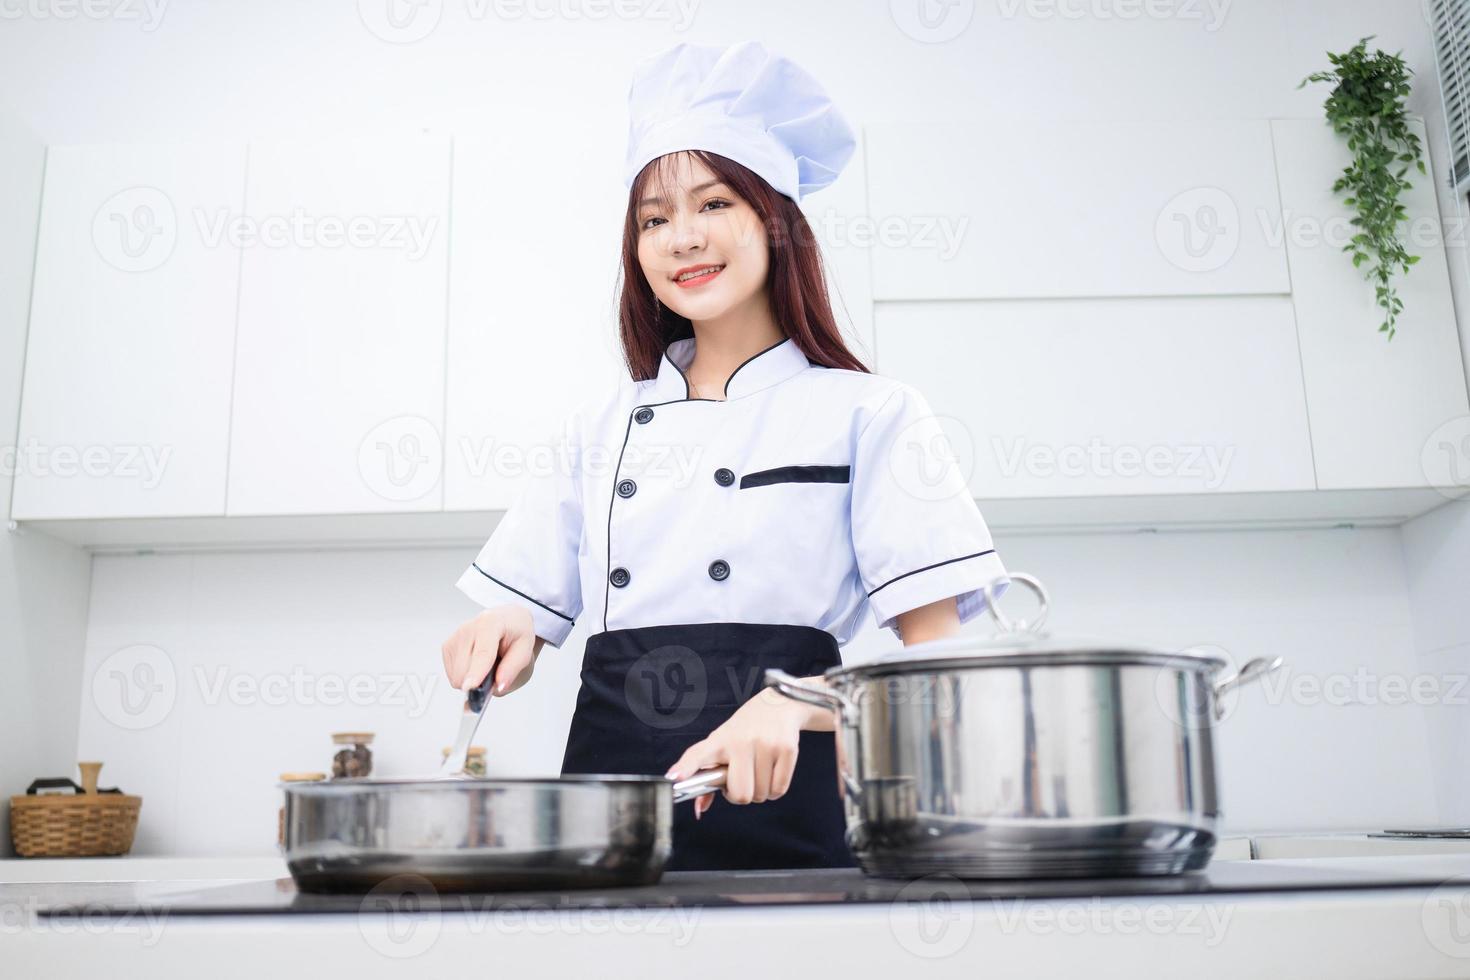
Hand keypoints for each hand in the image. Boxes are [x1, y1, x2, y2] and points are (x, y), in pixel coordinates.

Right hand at [440, 606, 543, 696]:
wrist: (509, 620)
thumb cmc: (516, 633)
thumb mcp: (525, 650)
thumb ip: (512, 669)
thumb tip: (498, 687)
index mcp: (491, 623)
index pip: (482, 653)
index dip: (476, 673)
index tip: (471, 688)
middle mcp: (468, 628)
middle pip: (465, 670)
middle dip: (480, 681)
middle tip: (496, 672)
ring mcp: (455, 637)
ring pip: (457, 676)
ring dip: (473, 678)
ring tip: (488, 664)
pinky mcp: (447, 646)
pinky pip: (452, 675)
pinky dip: (466, 675)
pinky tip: (477, 663)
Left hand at [664, 688, 813, 819]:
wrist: (779, 705)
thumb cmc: (745, 730)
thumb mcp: (723, 743)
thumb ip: (708, 775)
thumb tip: (699, 808)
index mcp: (719, 740)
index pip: (697, 755)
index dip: (685, 768)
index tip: (673, 778)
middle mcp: (741, 741)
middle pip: (740, 794)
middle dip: (741, 795)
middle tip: (742, 779)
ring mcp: (765, 745)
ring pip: (760, 795)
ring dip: (760, 791)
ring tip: (758, 770)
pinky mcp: (786, 749)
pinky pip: (778, 790)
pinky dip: (774, 789)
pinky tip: (771, 772)